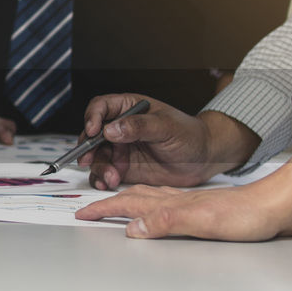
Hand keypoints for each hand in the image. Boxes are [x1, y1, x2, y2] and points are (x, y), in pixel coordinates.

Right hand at [75, 181, 291, 241]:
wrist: (278, 206)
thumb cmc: (247, 215)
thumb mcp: (203, 223)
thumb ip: (165, 223)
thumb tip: (132, 229)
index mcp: (172, 203)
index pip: (129, 204)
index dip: (104, 209)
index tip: (83, 214)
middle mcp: (178, 200)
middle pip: (134, 197)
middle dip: (109, 202)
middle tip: (90, 209)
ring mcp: (191, 202)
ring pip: (150, 197)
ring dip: (128, 200)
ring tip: (116, 204)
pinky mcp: (204, 207)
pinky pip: (167, 203)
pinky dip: (152, 204)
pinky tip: (159, 208)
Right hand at [78, 94, 259, 188]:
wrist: (203, 159)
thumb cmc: (190, 135)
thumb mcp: (167, 126)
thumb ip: (139, 126)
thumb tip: (111, 129)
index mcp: (129, 109)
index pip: (101, 107)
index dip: (93, 117)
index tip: (94, 130)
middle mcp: (120, 128)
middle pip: (91, 134)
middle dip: (87, 147)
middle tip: (88, 159)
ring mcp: (120, 149)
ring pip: (95, 156)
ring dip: (98, 167)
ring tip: (111, 177)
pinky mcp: (122, 168)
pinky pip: (103, 173)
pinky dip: (101, 179)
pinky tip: (107, 183)